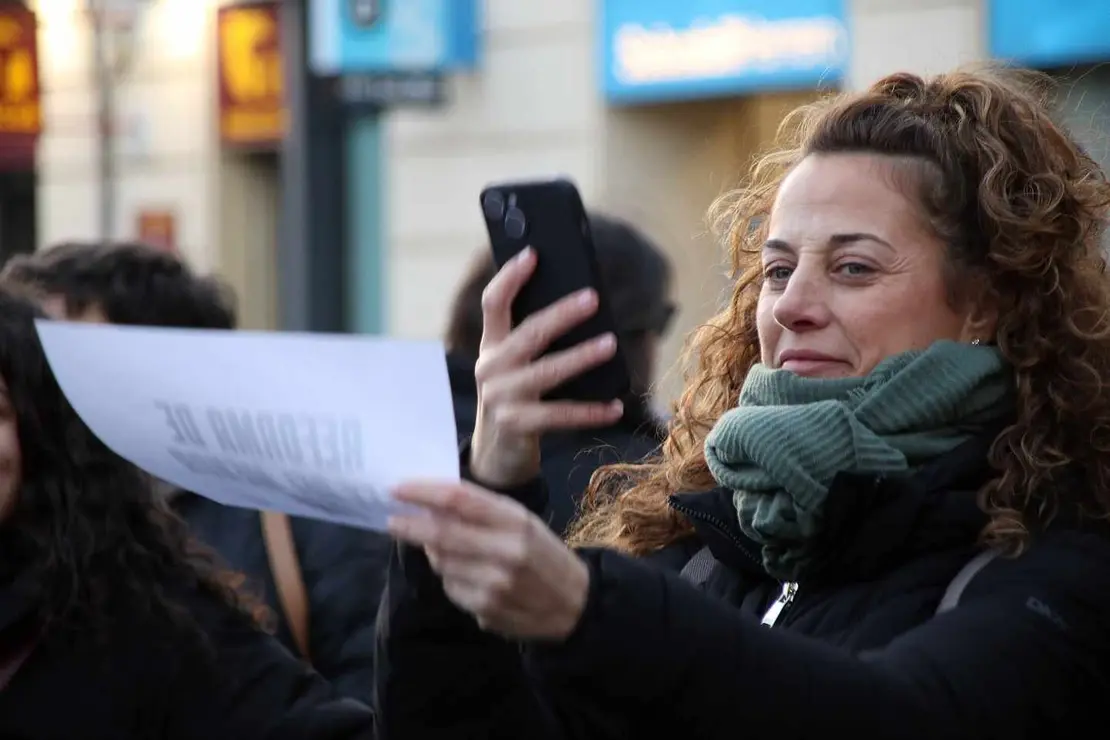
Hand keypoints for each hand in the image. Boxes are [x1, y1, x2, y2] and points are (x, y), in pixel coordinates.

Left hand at [389, 479, 590, 640]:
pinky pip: (451, 589)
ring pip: (442, 563)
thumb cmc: (543, 554)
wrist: (576, 603)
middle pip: (442, 534)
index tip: (397, 488)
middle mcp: (505, 551)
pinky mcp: (486, 610)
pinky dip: (451, 579)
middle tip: (392, 519)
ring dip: (434, 554)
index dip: (422, 492)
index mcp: (516, 521)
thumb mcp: (522, 523)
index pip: (459, 500)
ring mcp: (495, 584)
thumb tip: (431, 507)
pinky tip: (470, 577)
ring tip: (447, 550)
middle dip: (410, 526)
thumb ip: (482, 513)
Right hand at [470, 247, 623, 487]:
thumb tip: (582, 308)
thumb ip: (532, 341)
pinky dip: (591, 411)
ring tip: (610, 344)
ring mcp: (502, 398)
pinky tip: (615, 406)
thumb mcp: (514, 366)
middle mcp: (491, 368)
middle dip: (562, 314)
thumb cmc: (516, 398)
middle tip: (593, 298)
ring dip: (581, 357)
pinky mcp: (517, 425)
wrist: (495, 453)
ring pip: (547, 372)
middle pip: (529, 333)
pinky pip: (560, 415)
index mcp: (490, 346)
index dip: (510, 277)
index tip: (534, 254)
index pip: (494, 303)